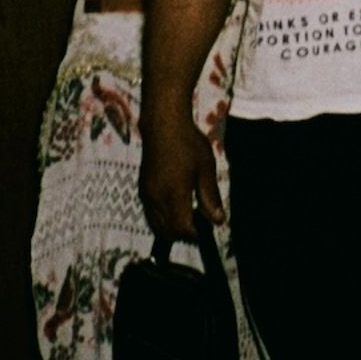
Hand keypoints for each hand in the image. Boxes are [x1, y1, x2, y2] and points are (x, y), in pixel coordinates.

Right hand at [140, 111, 224, 238]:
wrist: (163, 125)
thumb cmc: (188, 144)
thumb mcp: (206, 169)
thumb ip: (210, 197)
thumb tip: (218, 220)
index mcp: (174, 194)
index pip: (182, 229)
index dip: (194, 234)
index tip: (204, 230)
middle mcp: (157, 198)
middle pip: (167, 231)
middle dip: (183, 234)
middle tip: (197, 224)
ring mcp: (147, 194)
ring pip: (156, 224)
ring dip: (170, 227)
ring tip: (187, 215)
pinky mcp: (143, 188)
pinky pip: (150, 213)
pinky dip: (161, 218)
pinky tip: (174, 206)